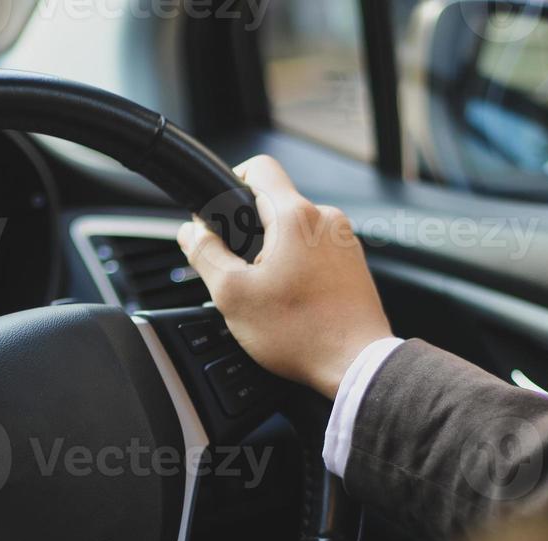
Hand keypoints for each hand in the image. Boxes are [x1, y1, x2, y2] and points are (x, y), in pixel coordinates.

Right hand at [177, 156, 393, 398]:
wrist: (356, 366)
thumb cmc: (302, 333)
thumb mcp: (234, 295)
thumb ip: (205, 255)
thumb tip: (190, 232)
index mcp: (295, 216)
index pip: (259, 167)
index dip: (232, 180)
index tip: (221, 211)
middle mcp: (327, 220)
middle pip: (277, 204)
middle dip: (252, 232)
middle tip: (240, 272)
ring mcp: (346, 242)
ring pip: (297, 232)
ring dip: (277, 254)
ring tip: (270, 294)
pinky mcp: (355, 265)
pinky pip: (318, 253)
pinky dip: (300, 269)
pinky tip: (295, 302)